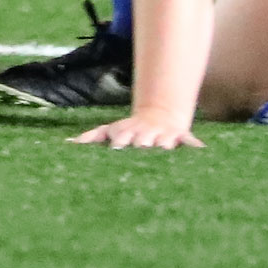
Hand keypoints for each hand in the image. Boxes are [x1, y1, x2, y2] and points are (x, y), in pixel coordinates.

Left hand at [70, 108, 203, 150]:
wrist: (158, 116)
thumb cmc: (129, 131)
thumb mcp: (109, 131)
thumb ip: (91, 138)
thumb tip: (68, 143)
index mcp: (127, 133)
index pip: (122, 138)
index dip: (120, 142)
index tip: (116, 147)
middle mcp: (146, 135)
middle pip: (143, 142)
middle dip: (142, 146)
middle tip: (141, 150)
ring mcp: (164, 136)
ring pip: (165, 142)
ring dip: (164, 146)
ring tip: (165, 150)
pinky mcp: (181, 138)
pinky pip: (190, 142)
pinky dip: (194, 145)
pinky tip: (200, 151)